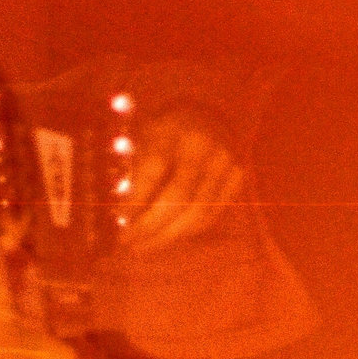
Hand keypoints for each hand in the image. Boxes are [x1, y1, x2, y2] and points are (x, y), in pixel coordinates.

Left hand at [120, 109, 244, 253]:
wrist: (209, 112)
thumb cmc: (166, 131)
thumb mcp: (143, 139)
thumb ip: (136, 173)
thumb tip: (126, 217)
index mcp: (173, 130)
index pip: (152, 172)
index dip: (135, 202)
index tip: (120, 221)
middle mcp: (204, 146)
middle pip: (178, 197)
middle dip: (150, 226)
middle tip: (128, 242)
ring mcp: (225, 162)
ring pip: (197, 212)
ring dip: (167, 236)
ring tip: (142, 246)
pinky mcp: (237, 178)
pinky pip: (210, 215)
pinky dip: (185, 232)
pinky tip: (165, 237)